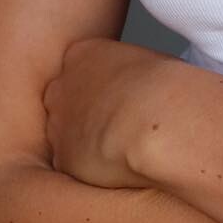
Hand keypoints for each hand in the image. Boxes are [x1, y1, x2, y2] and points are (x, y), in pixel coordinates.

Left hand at [41, 38, 176, 188]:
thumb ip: (128, 73)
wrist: (157, 122)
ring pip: (67, 136)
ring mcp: (58, 124)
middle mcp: (61, 87)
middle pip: (64, 101)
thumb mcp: (148, 61)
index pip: (79, 68)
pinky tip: (120, 164)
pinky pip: (75, 165)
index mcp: (81, 55)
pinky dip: (95, 168)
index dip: (102, 86)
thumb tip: (138, 89)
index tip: (121, 97)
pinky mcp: (63, 159)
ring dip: (89, 142)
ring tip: (126, 145)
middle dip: (85, 113)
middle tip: (121, 123)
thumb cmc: (165, 88)